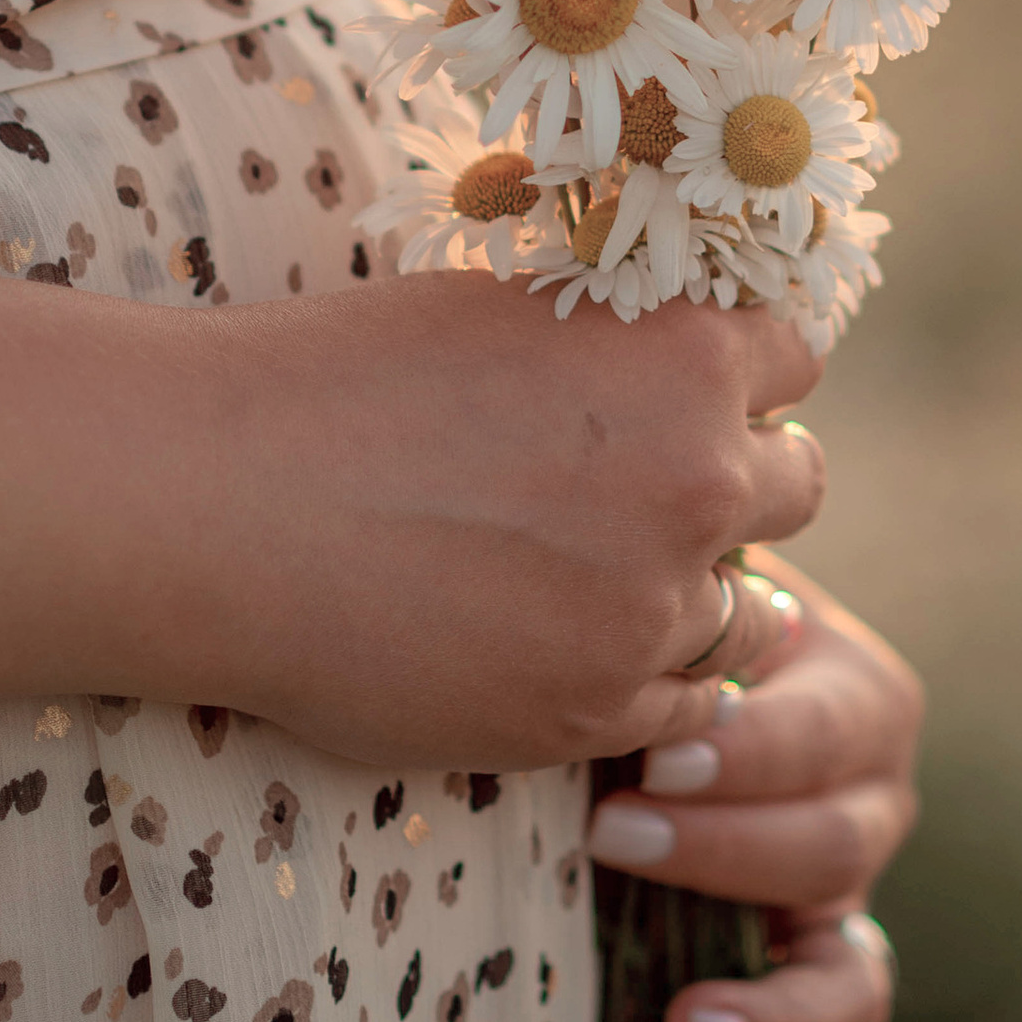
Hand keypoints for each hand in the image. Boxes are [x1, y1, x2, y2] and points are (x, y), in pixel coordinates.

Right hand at [194, 270, 825, 771]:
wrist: (225, 503)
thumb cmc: (342, 380)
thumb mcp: (506, 308)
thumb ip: (614, 337)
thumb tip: (668, 344)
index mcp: (683, 354)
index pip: (796, 361)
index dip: (742, 377)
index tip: (693, 394)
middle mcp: (699, 479)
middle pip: (796, 488)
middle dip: (738, 487)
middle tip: (652, 495)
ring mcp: (652, 609)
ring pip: (746, 612)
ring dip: (691, 595)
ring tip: (595, 580)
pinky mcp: (596, 713)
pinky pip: (684, 708)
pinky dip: (642, 681)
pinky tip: (567, 648)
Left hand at [584, 563, 921, 1021]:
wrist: (619, 652)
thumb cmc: (631, 612)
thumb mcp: (665, 595)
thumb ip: (671, 608)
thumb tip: (640, 613)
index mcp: (853, 693)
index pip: (827, 735)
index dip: (748, 751)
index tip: (653, 751)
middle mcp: (869, 802)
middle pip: (833, 851)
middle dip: (721, 851)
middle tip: (609, 832)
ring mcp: (842, 904)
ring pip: (849, 974)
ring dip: (774, 1010)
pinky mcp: (800, 981)